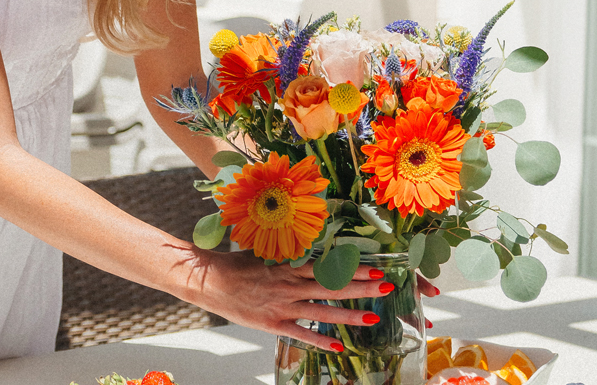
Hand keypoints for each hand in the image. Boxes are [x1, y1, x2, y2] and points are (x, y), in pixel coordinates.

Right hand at [180, 249, 398, 351]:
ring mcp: (283, 306)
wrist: (209, 281)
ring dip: (350, 315)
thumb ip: (291, 255)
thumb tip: (313, 250)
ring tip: (374, 317)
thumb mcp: (267, 253)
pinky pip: (301, 334)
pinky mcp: (274, 323)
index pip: (330, 267)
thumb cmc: (237, 265)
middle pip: (333, 287)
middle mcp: (291, 286)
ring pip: (323, 311)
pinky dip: (320, 340)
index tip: (376, 267)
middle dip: (363, 288)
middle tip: (387, 287)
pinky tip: (339, 346)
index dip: (354, 268)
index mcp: (290, 267)